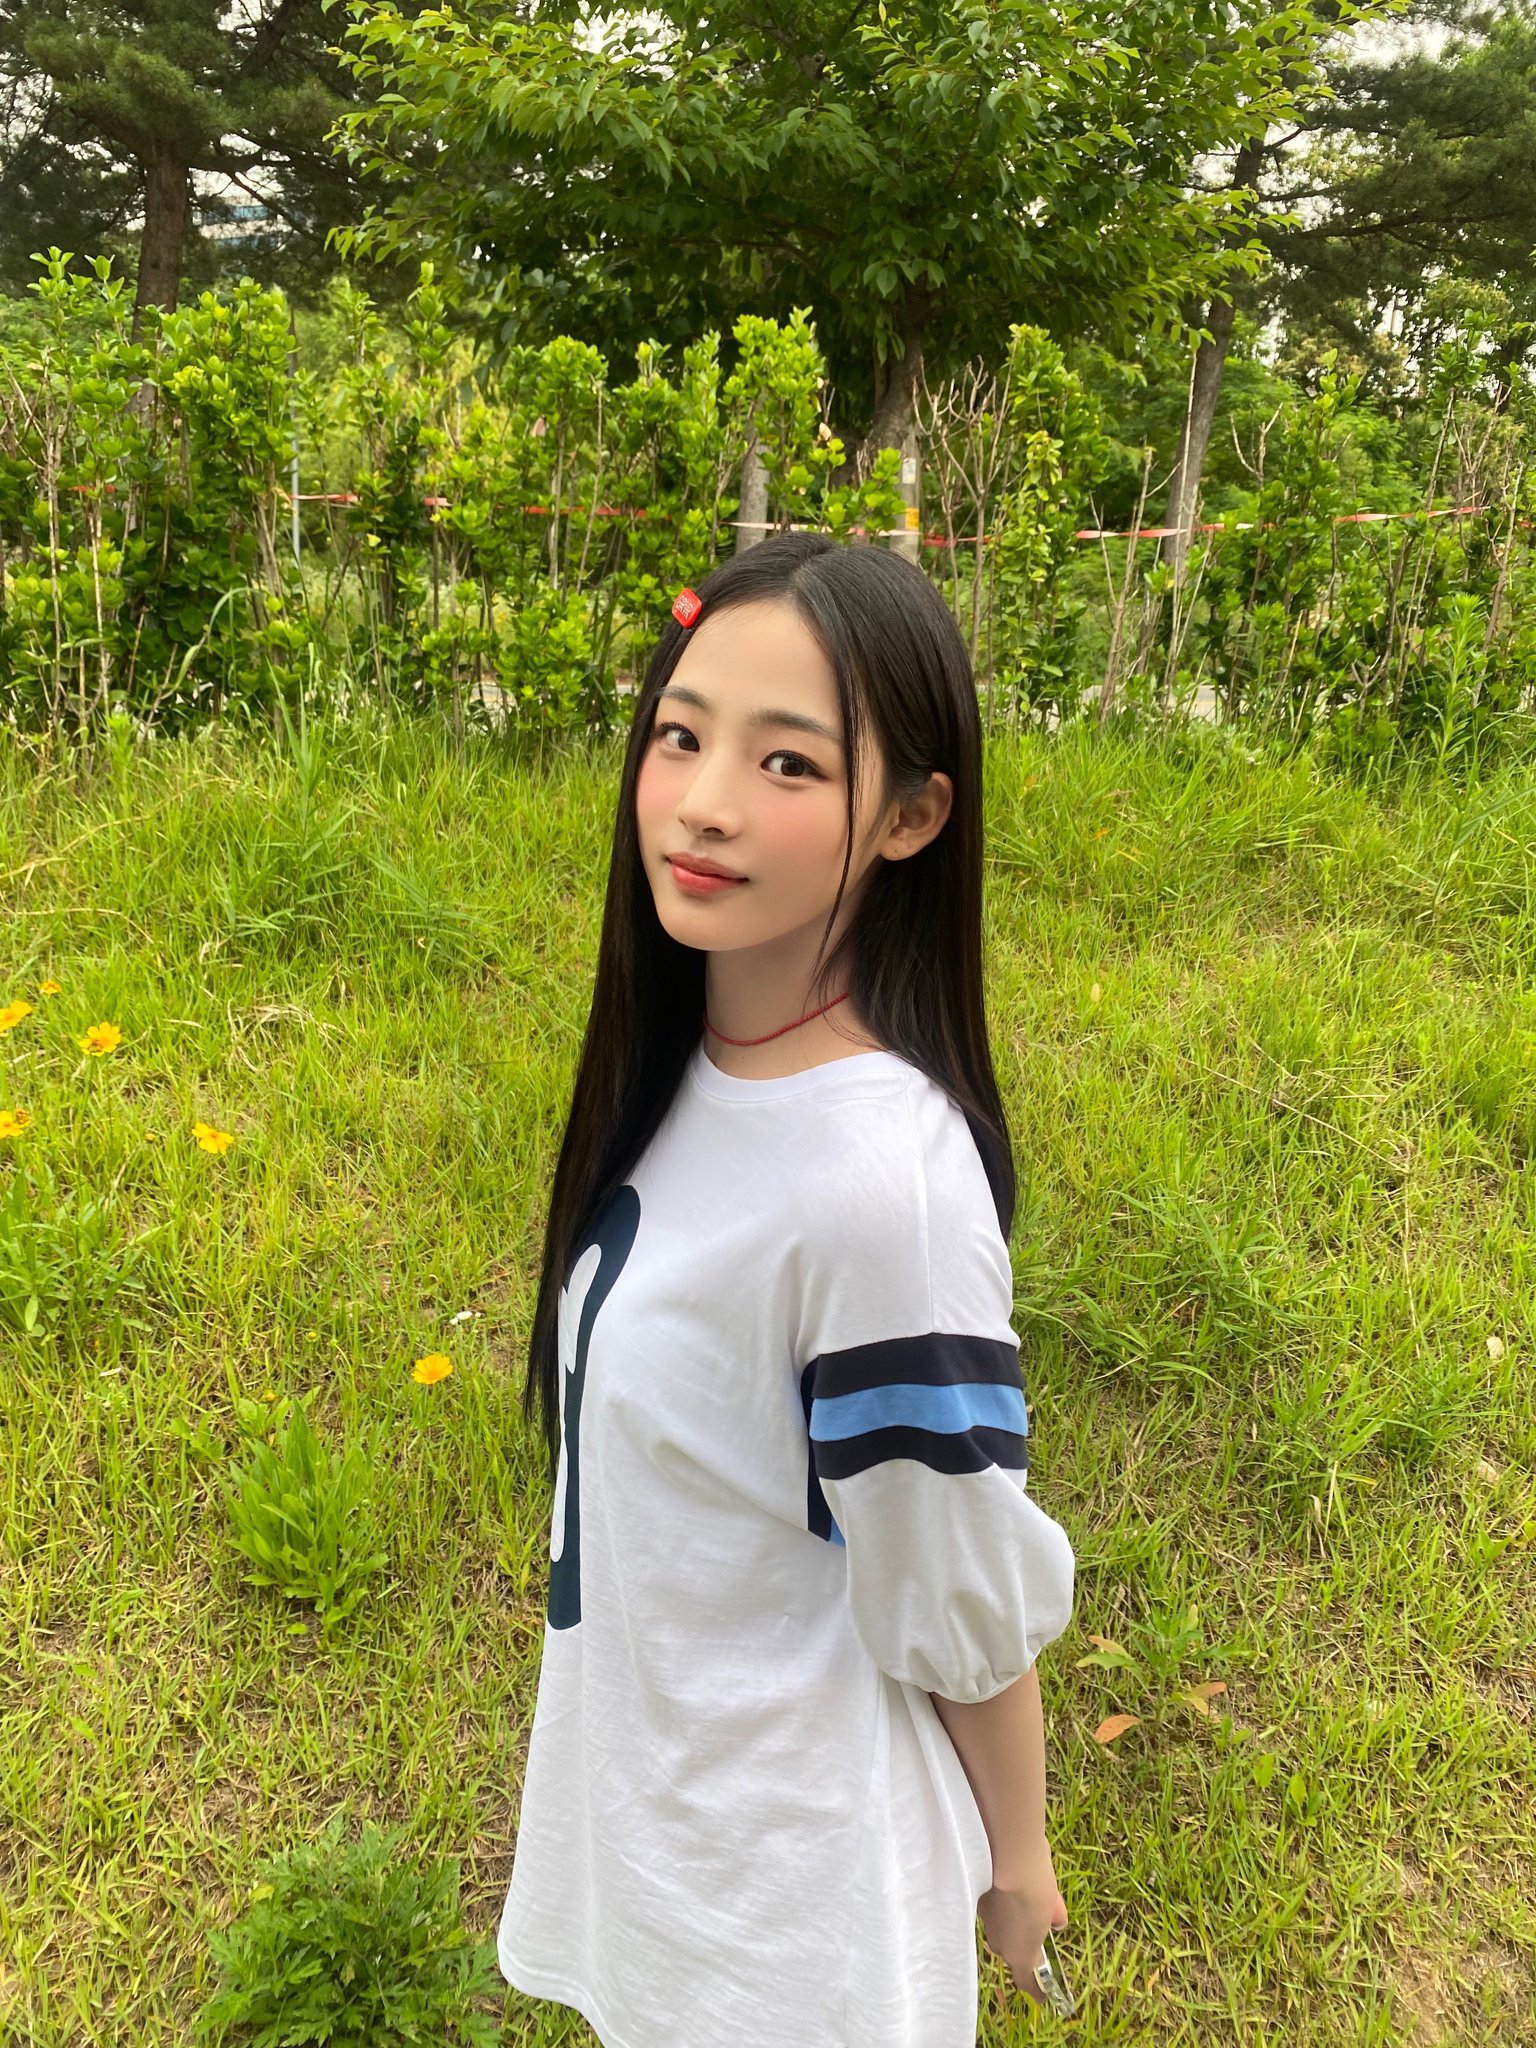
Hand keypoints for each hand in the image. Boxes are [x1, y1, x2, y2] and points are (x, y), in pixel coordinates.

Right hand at [977, 1831, 1068, 2010]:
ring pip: (996, 1925)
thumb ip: (1053, 1916)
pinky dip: (997, 1898)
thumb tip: (1056, 1920)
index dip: (1034, 1988)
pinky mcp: (973, 1895)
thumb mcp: (1053, 1906)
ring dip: (1007, 1918)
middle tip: (1034, 1927)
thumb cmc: (1034, 1889)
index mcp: (1018, 1952)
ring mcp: (984, 1918)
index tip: (1042, 1996)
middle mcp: (997, 1940)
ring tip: (1022, 1897)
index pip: (1024, 1979)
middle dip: (1018, 1943)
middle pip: (1007, 1948)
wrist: (1006, 1860)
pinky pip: (988, 1905)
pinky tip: (1004, 1880)